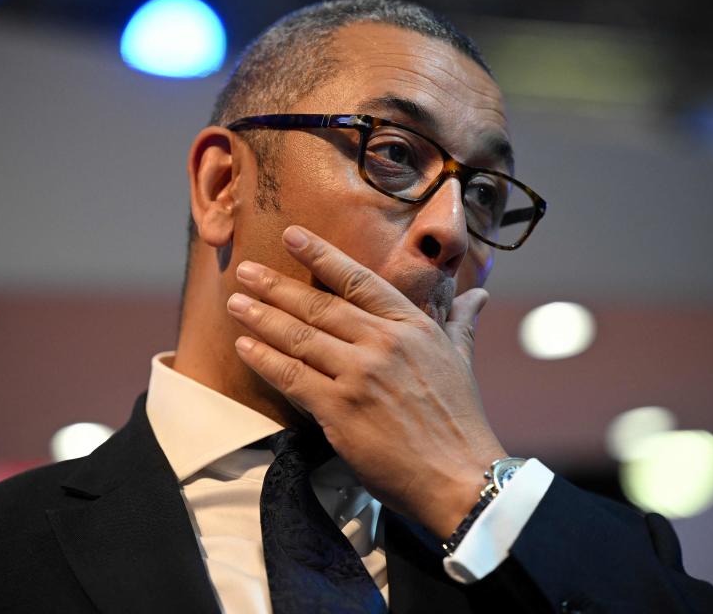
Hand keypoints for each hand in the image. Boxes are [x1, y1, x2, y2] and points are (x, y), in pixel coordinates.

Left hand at [227, 225, 506, 538]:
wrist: (460, 476)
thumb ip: (459, 322)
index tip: (293, 235)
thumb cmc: (461, 420)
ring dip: (262, 317)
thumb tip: (477, 296)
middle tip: (246, 271)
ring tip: (236, 302)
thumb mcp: (461, 360)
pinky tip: (244, 346)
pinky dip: (264, 359)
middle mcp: (383, 343)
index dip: (321, 255)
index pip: (358, 279)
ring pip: (299, 337)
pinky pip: (291, 377)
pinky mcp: (339, 410)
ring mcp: (359, 375)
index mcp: (412, 325)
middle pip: (319, 306)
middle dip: (276, 286)